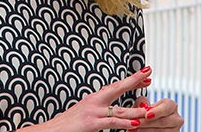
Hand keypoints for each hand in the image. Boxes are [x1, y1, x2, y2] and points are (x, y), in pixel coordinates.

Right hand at [18, 66, 152, 131]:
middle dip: (134, 81)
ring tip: (150, 107)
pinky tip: (135, 124)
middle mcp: (94, 101)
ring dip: (135, 108)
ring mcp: (93, 111)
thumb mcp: (85, 113)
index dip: (130, 81)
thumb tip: (111, 110)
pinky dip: (124, 122)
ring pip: (119, 108)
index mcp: (94, 98)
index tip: (144, 76)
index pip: (115, 86)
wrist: (51, 130)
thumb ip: (99, 110)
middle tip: (148, 74)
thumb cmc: (68, 124)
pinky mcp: (91, 123)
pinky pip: (111, 122)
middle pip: (117, 88)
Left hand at [132, 96, 183, 130]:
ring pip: (161, 131)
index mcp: (171, 105)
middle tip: (135, 123)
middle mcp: (176, 118)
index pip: (168, 106)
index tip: (147, 115)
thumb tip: (142, 103)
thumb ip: (142, 102)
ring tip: (133, 129)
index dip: (157, 111)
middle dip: (147, 123)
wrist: (149, 125)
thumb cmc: (147, 113)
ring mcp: (175, 129)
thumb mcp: (143, 105)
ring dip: (145, 130)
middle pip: (163, 121)